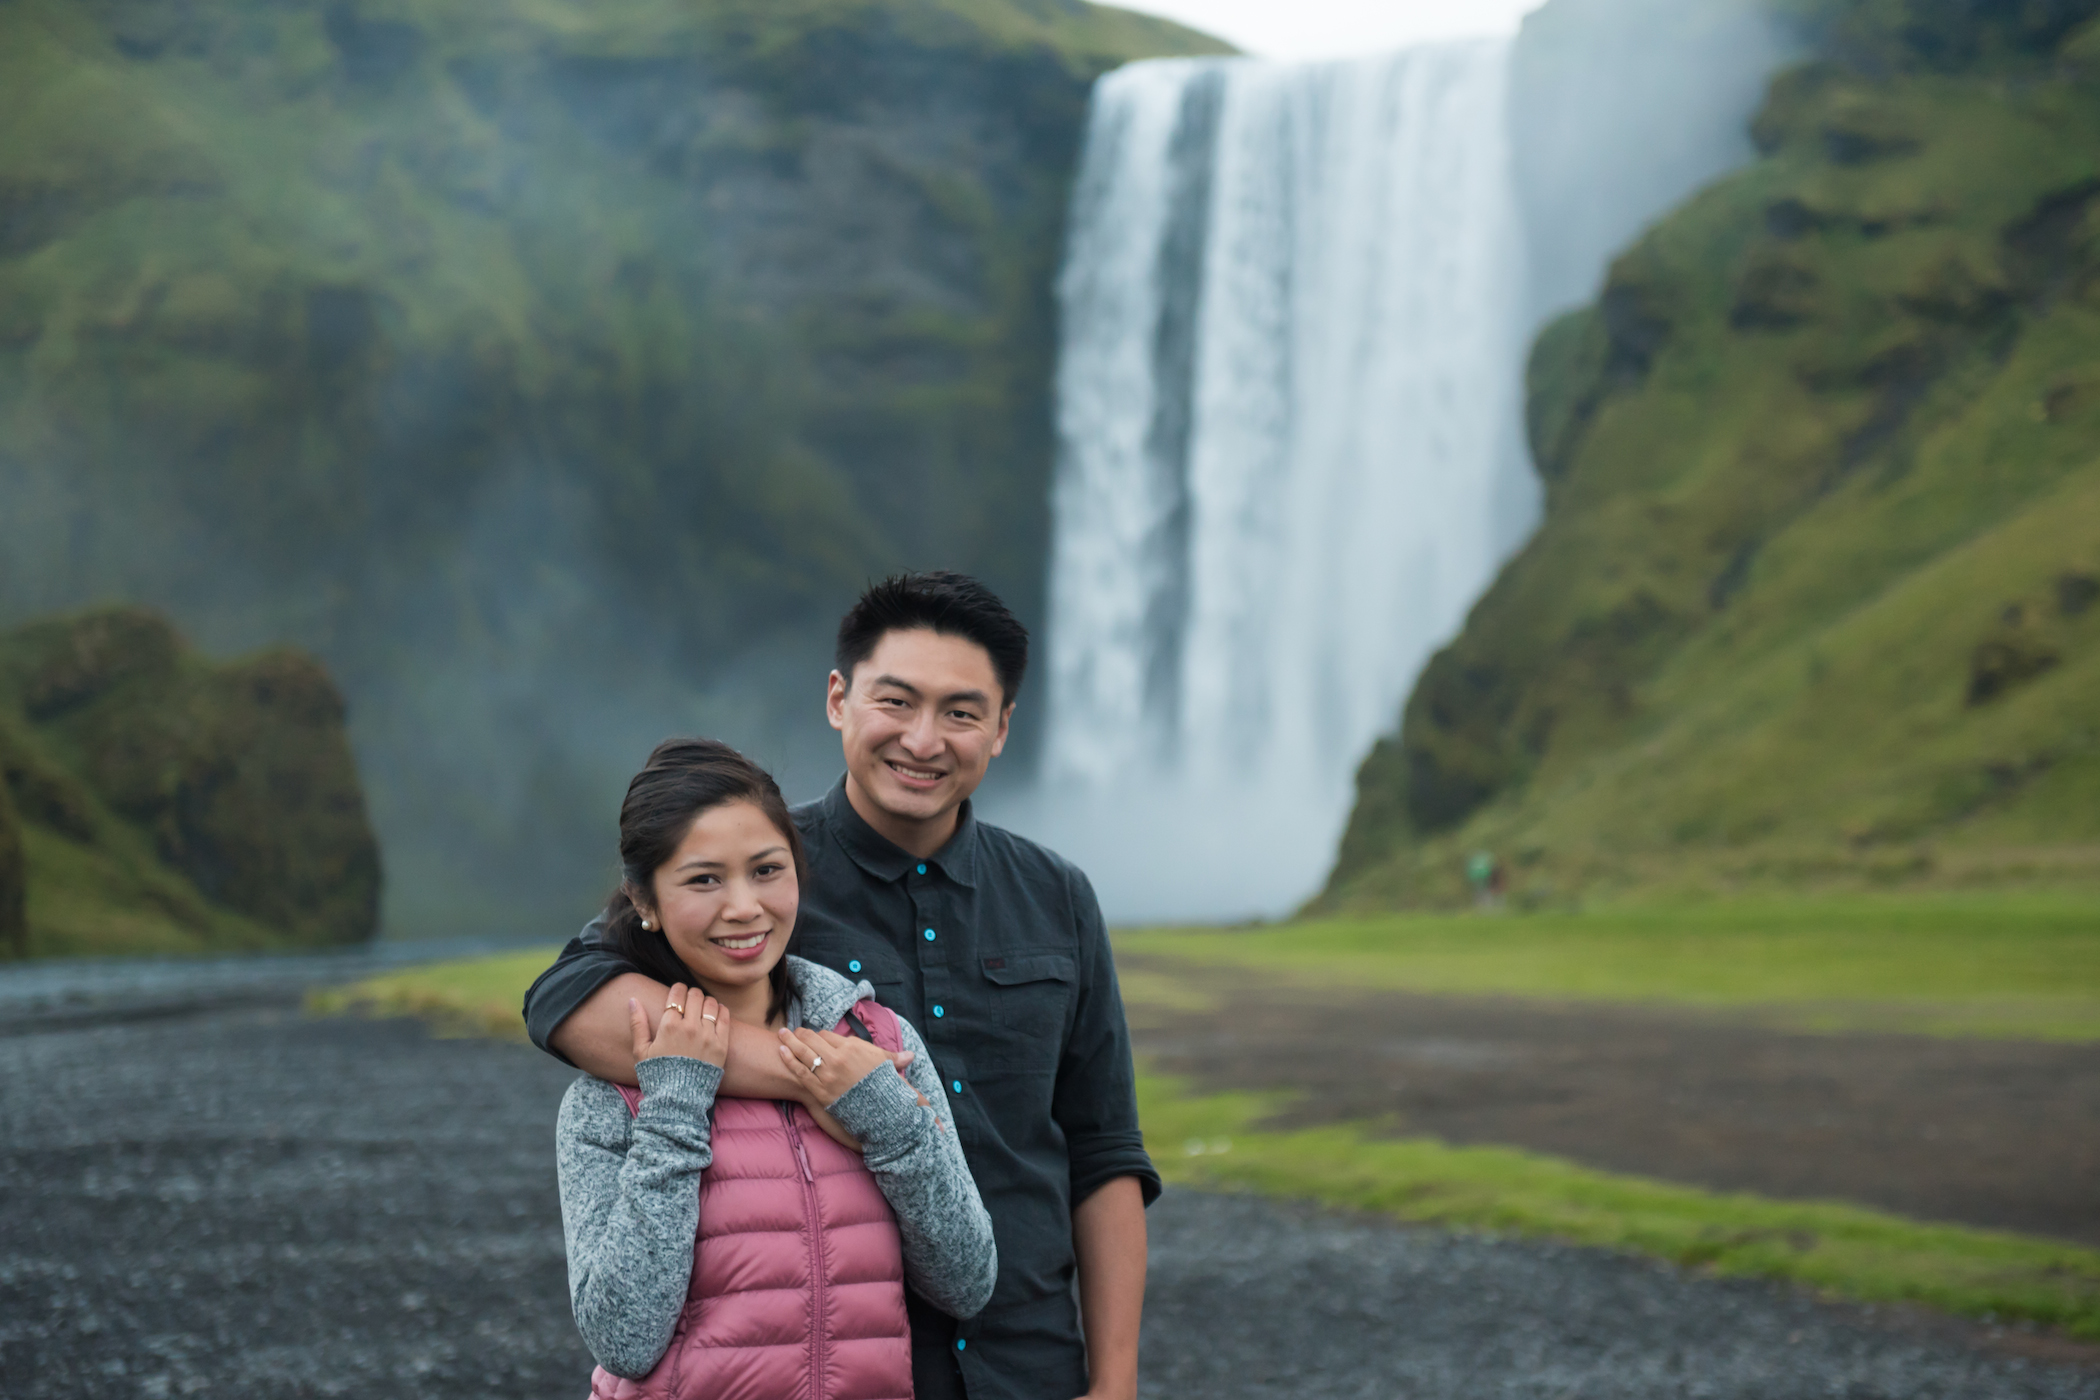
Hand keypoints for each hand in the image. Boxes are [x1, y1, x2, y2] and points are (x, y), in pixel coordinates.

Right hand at [628, 984, 729, 1067]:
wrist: (677, 1100)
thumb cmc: (657, 1076)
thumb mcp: (641, 1051)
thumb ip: (637, 1024)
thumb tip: (633, 1000)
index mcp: (669, 1026)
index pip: (677, 994)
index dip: (678, 988)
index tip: (678, 990)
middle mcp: (690, 1028)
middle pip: (695, 995)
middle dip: (691, 993)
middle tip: (690, 999)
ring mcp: (707, 1036)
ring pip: (711, 1004)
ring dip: (706, 1001)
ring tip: (702, 1007)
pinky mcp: (721, 1045)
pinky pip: (725, 1018)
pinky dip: (721, 1010)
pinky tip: (717, 1012)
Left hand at [777, 1026, 893, 1107]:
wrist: (879, 1113)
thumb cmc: (883, 1087)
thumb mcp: (887, 1067)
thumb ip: (893, 1058)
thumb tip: (910, 1056)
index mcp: (852, 1048)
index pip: (828, 1035)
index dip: (819, 1034)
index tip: (814, 1035)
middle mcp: (837, 1059)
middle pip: (813, 1040)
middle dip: (801, 1034)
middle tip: (792, 1031)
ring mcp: (827, 1075)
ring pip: (803, 1053)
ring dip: (790, 1041)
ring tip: (782, 1034)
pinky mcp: (819, 1090)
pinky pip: (801, 1072)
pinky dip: (790, 1060)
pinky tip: (782, 1052)